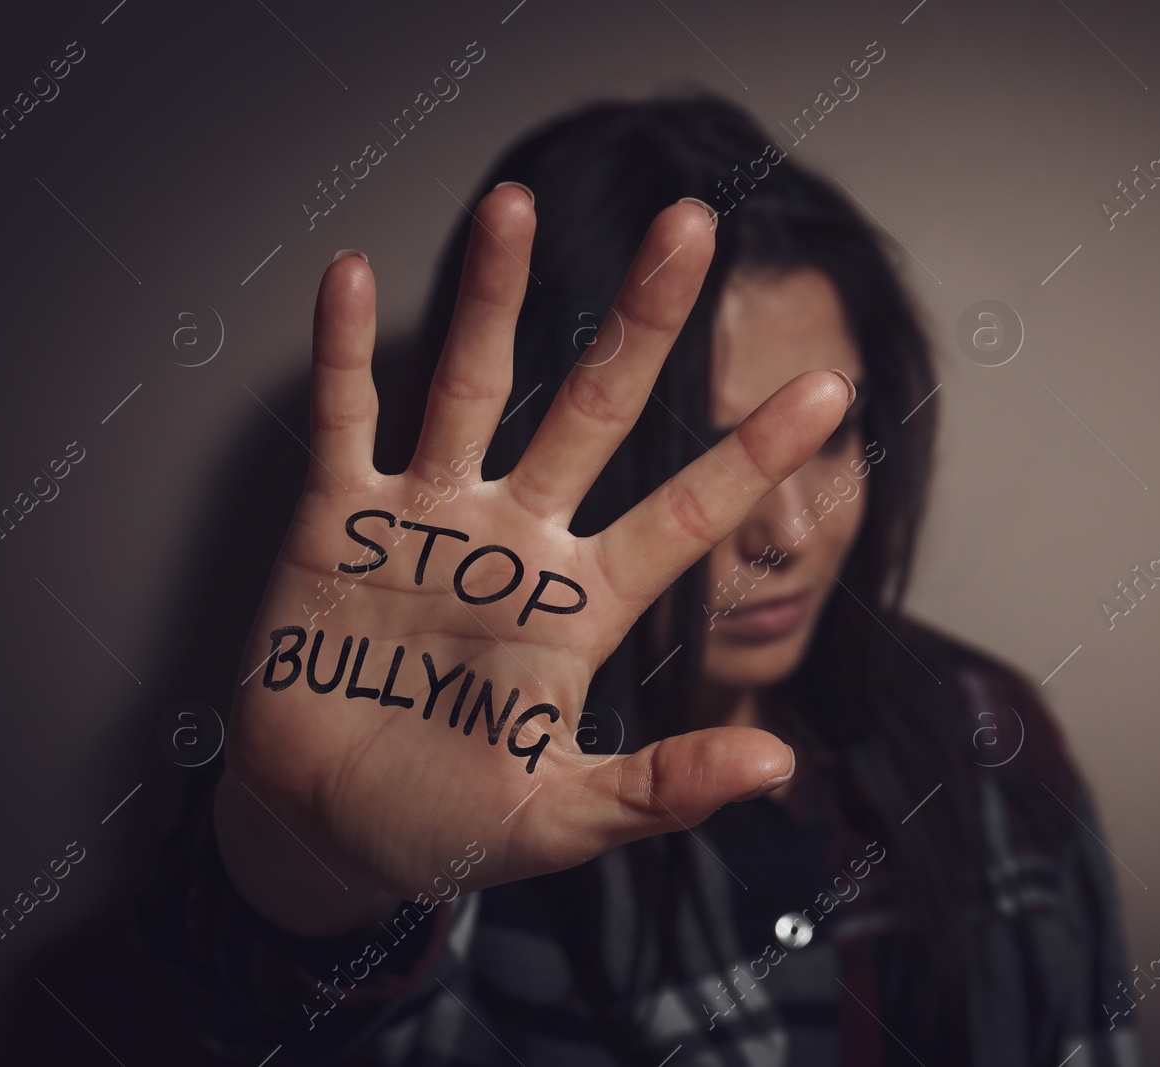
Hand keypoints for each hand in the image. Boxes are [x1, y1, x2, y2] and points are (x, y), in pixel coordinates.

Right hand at [214, 186, 852, 935]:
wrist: (327, 826)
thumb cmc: (449, 824)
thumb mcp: (562, 819)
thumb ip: (661, 790)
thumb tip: (780, 764)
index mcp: (583, 603)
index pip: (686, 513)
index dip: (754, 452)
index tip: (831, 386)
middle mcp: (519, 539)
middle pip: (595, 408)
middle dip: (642, 321)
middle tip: (690, 225)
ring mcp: (431, 520)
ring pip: (472, 388)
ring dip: (493, 298)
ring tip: (515, 202)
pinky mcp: (340, 523)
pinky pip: (346, 422)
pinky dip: (346, 353)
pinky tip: (357, 276)